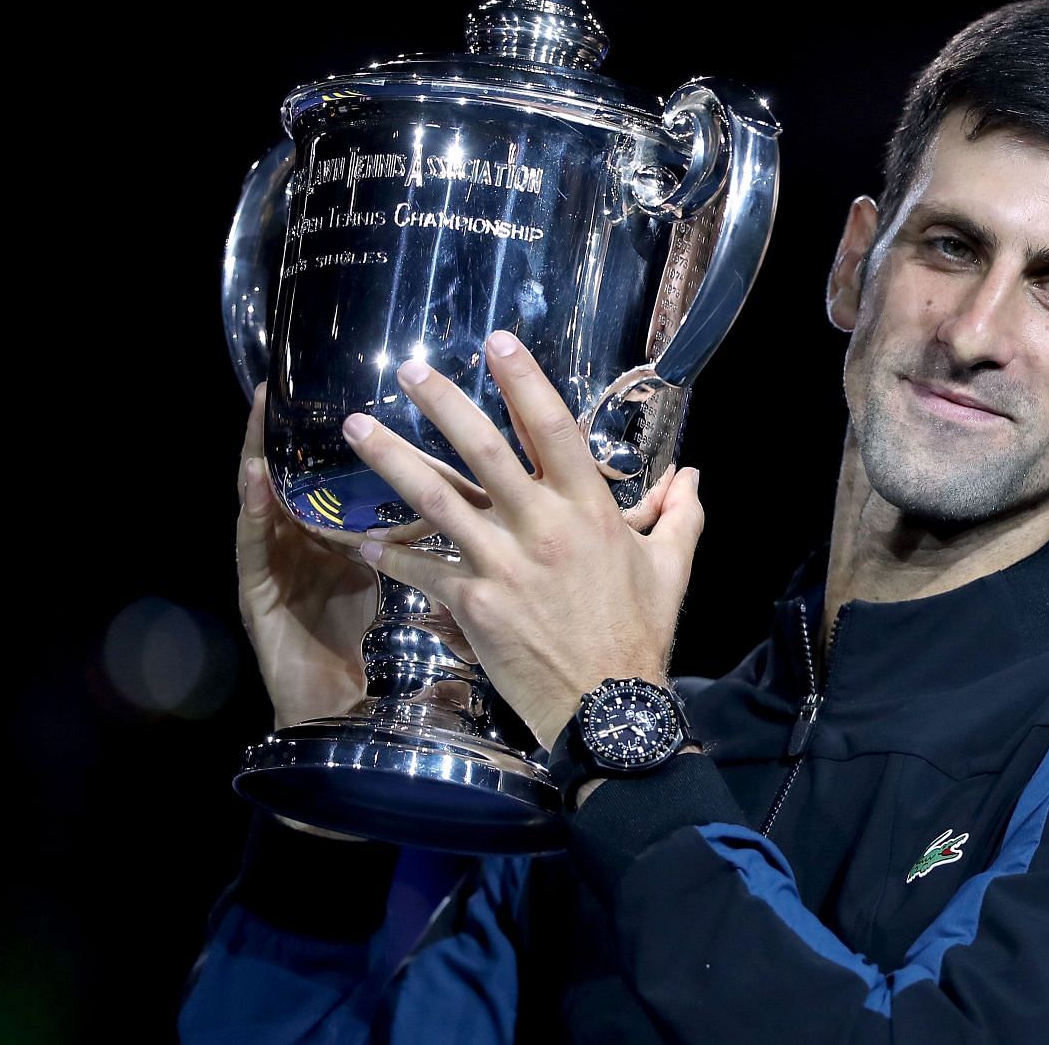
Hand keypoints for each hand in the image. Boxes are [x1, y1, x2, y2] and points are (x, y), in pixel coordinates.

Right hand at [235, 384, 380, 729]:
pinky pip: (253, 546)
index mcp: (330, 535)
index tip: (331, 391)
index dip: (323, 437)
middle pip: (288, 480)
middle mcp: (296, 543)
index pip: (324, 476)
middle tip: (276, 386)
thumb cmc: (364, 640)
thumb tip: (463, 497)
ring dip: (258, 458)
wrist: (339, 705)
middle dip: (280, 434)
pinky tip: (255, 479)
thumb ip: (413, 537)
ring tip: (258, 414)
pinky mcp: (257, 594)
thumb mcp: (392, 574)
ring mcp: (272, 566)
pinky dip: (253, 510)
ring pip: (262, 503)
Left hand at [332, 330, 705, 747]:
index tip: (496, 342)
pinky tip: (359, 537)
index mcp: (589, 511)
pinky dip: (389, 555)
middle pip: (482, 450)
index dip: (522, 380)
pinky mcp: (472, 604)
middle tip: (406, 368)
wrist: (607, 707)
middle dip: (440, 403)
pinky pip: (422, 571)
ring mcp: (501, 565)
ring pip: (436, 499)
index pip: (552, 428)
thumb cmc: (638, 634)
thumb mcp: (670, 567)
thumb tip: (692, 474)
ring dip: (392, 460)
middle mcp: (541, 528)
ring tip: (356, 428)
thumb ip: (679, 514)